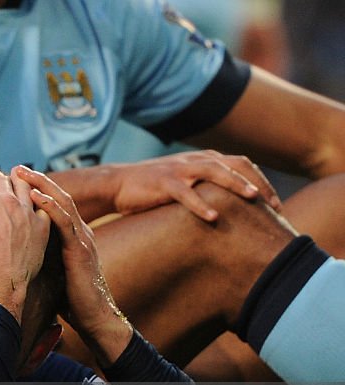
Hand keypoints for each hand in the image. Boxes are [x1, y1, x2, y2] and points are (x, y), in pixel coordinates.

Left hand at [13, 166, 132, 364]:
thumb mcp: (52, 271)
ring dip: (41, 185)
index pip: (55, 205)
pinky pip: (65, 222)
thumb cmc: (71, 299)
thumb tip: (13, 253)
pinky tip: (34, 196)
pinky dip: (49, 206)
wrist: (95, 317)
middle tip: (15, 167)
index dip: (37, 189)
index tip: (15, 179)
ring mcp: (82, 239)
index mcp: (73, 236)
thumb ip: (40, 257)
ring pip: (62, 203)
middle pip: (58, 196)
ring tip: (21, 173)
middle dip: (37, 180)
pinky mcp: (80, 251)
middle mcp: (80, 232)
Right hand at [110, 150, 280, 221]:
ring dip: (236, 183)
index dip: (262, 181)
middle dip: (257, 183)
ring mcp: (179, 169)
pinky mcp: (162, 183)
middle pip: (236, 164)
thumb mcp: (184, 182)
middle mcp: (195, 160)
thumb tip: (230, 207)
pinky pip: (185, 193)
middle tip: (273, 205)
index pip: (242, 164)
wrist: (117, 184)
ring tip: (252, 198)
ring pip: (215, 171)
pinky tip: (213, 217)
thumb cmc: (152, 189)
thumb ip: (205, 187)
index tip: (274, 204)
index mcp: (203, 159)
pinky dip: (200, 204)